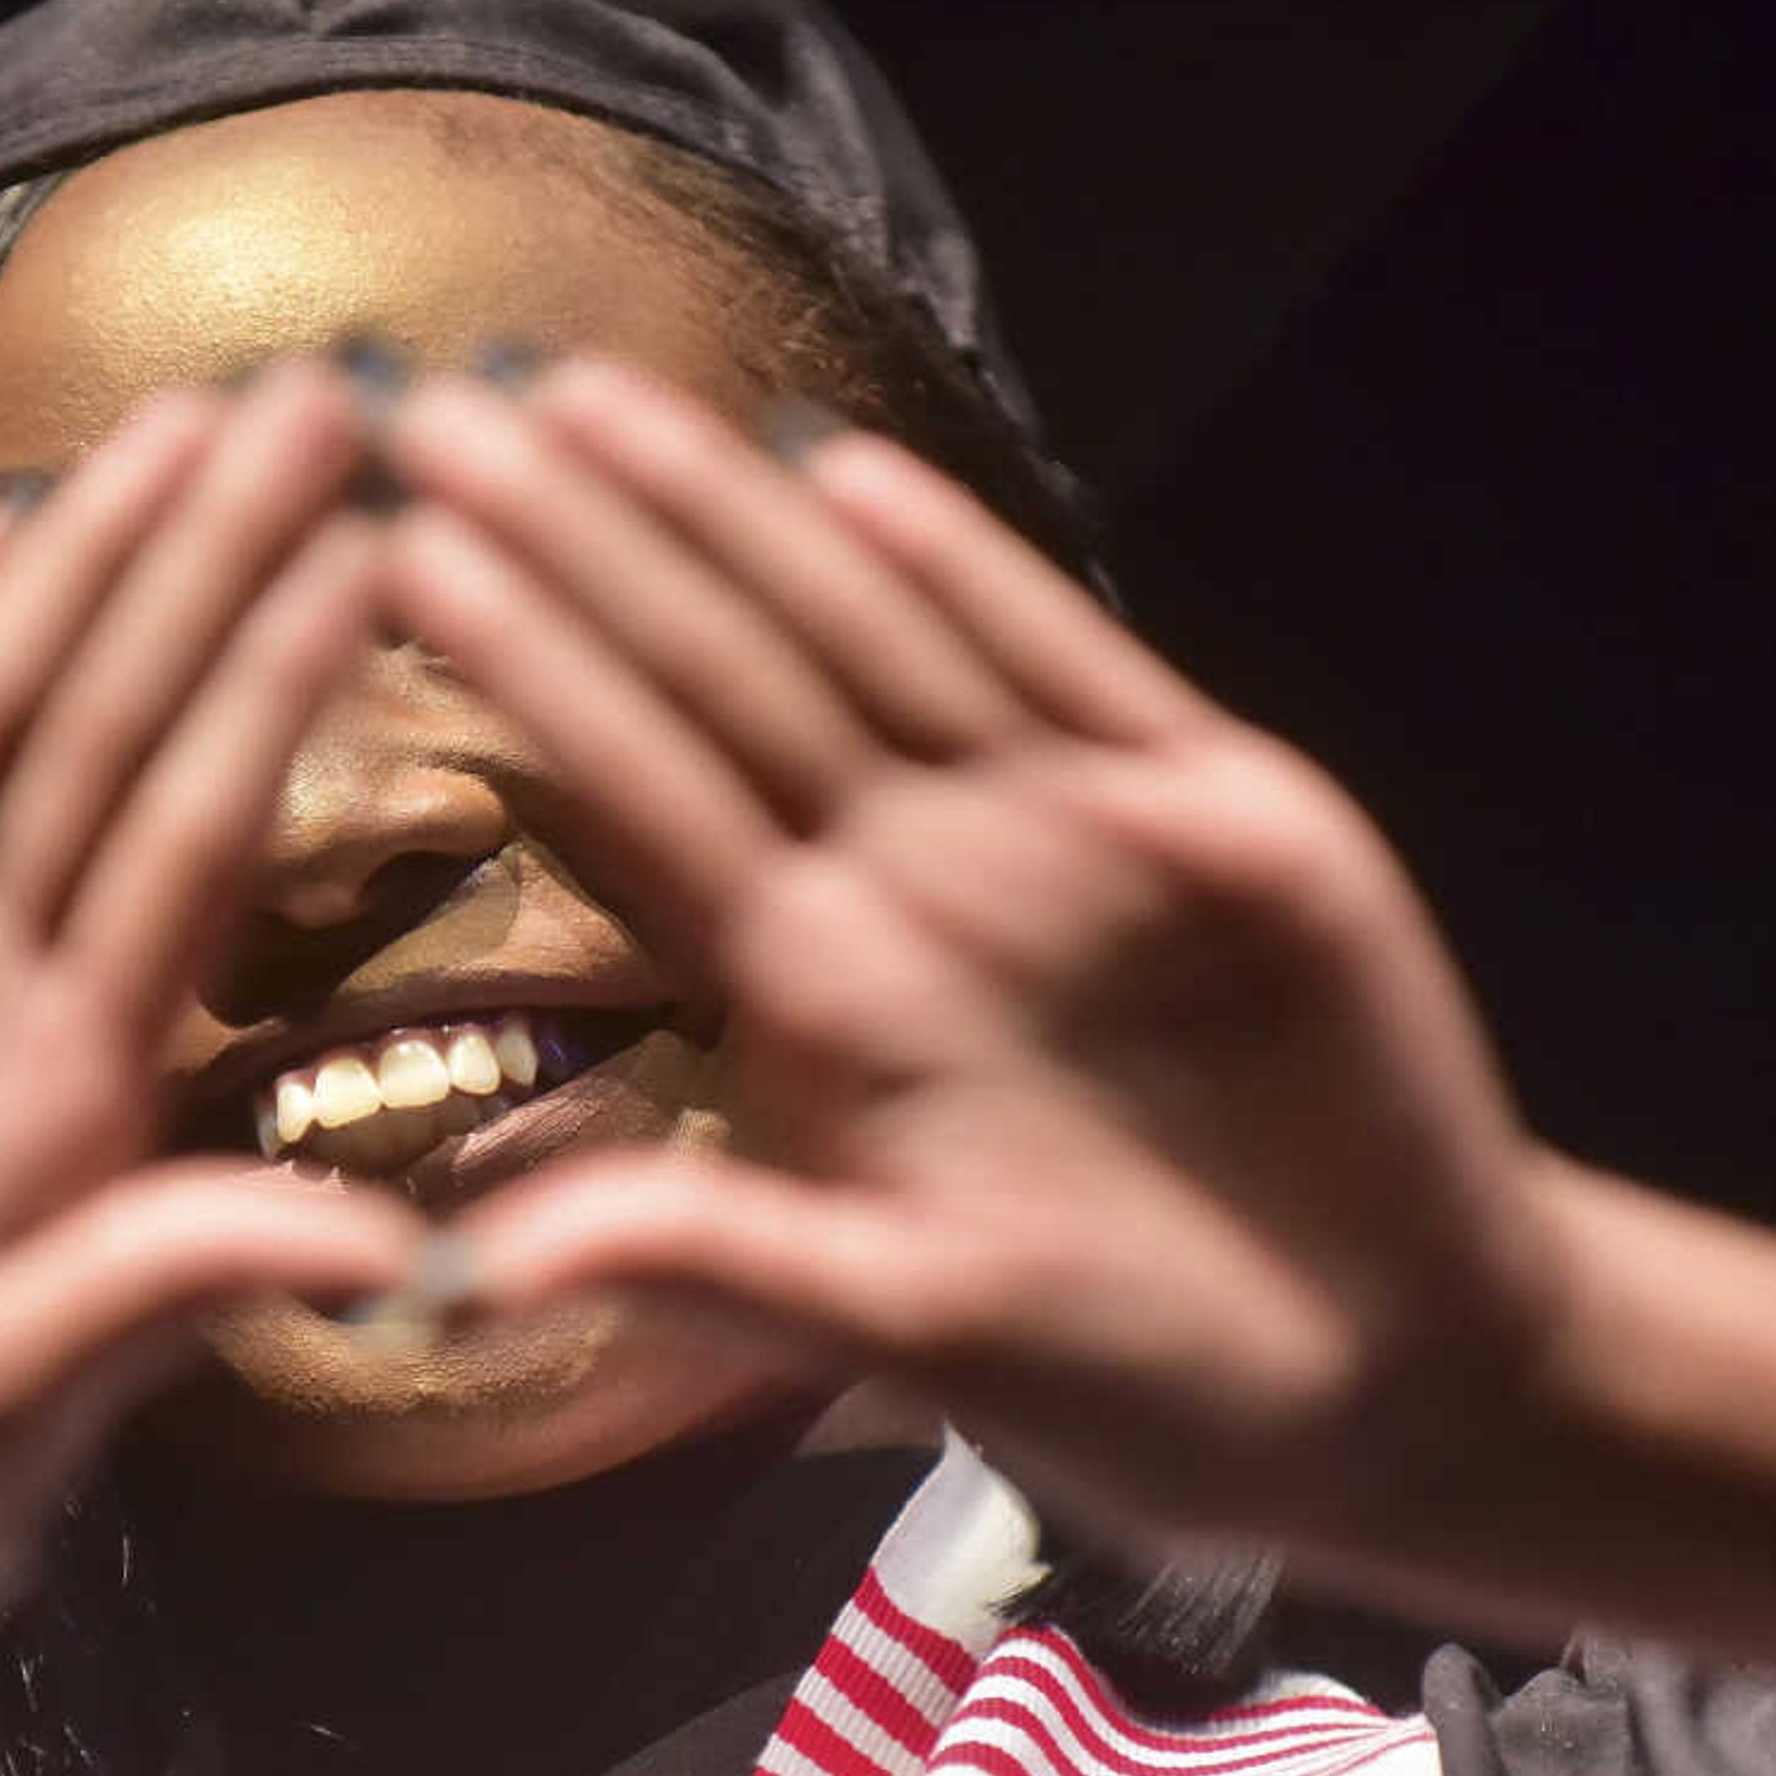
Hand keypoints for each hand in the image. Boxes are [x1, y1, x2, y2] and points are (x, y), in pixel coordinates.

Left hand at [379, 358, 1575, 1569]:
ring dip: (730, 517)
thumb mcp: (914, 1334)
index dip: (526, 673)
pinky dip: (965, 570)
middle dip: (581, 543)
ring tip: (586, 399)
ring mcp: (1060, 833)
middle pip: (721, 677)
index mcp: (822, 994)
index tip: (390, 553)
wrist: (1386, 1373)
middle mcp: (914, 884)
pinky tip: (851, 473)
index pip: (642, 796)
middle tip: (426, 410)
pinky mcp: (1217, 808)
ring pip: (863, 637)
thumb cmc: (1133, 1376)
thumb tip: (476, 1272)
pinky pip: (1065, 665)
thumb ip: (717, 1268)